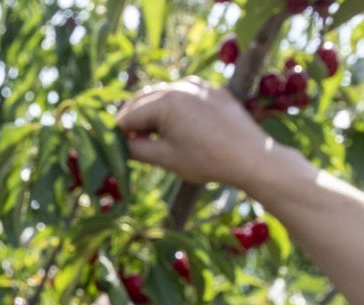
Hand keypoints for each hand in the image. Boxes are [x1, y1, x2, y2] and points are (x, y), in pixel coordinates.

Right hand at [116, 78, 274, 188]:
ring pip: (160, 94)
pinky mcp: (211, 90)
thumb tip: (117, 146)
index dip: (116, 135)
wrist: (253, 157)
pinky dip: (170, 106)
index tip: (111, 149)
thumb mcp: (165, 158)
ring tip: (148, 137)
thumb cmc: (207, 160)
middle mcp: (179, 86)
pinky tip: (172, 125)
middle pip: (140, 101)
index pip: (127, 117)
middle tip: (126, 144)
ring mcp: (197, 85)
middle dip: (130, 121)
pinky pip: (181, 93)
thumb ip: (135, 150)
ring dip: (148, 113)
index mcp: (165, 102)